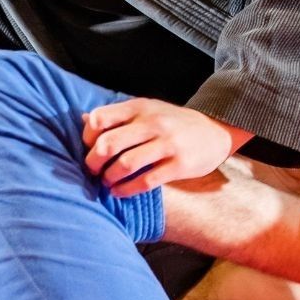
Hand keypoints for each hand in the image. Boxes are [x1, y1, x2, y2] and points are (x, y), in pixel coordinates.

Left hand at [82, 99, 252, 196]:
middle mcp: (152, 123)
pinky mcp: (179, 165)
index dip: (88, 137)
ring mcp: (167, 144)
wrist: (215, 131)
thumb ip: (118, 116)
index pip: (100, 119)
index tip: (90, 148)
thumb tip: (83, 119)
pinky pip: (145, 181)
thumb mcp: (146, 110)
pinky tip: (119, 192)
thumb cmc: (172, 123)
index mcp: (139, 108)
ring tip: (107, 181)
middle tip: (93, 170)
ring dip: (109, 177)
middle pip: (108, 144)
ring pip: (125, 164)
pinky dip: (126, 190)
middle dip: (93, 162)